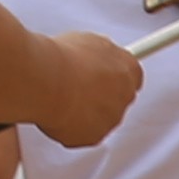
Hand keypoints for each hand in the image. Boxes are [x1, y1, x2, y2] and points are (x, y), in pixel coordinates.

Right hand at [41, 28, 145, 144]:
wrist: (47, 81)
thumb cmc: (64, 59)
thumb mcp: (88, 42)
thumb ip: (100, 55)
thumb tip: (94, 57)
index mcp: (129, 69)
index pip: (131, 77)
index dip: (113, 77)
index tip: (102, 75)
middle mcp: (125, 95)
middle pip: (116, 100)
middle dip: (97, 96)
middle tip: (75, 87)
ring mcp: (111, 118)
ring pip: (99, 118)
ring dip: (84, 112)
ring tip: (60, 98)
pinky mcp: (94, 136)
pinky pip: (82, 134)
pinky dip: (69, 127)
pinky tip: (57, 112)